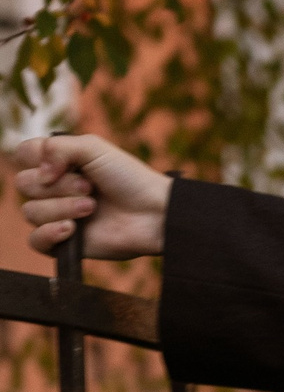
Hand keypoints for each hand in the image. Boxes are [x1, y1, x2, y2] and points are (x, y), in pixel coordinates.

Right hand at [11, 132, 170, 259]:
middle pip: (24, 184)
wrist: (154, 214)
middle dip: (58, 185)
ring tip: (93, 208)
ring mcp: (59, 216)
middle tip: (90, 188)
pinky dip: (49, 234)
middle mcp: (54, 188)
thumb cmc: (129, 178)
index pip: (22, 155)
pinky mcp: (66, 244)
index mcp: (57, 162)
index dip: (36, 158)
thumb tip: (39, 172)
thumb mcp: (93, 147)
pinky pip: (36, 241)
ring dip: (63, 208)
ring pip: (31, 212)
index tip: (62, 163)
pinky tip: (72, 230)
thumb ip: (58, 147)